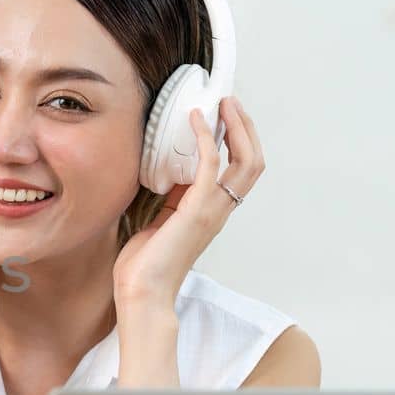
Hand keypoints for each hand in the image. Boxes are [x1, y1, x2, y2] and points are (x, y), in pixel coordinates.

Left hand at [113, 96, 263, 305]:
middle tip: (229, 102)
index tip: (224, 114)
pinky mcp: (197, 211)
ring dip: (237, 127)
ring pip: (246, 162)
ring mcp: (212, 211)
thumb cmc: (145, 264)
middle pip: (253, 161)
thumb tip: (168, 170)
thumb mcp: (160, 220)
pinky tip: (195, 121)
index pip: (240, 170)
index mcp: (213, 212)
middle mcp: (220, 210)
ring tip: (223, 104)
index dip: (238, 139)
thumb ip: (170, 197)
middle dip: (245, 127)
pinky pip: (211, 166)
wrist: (142, 293)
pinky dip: (206, 139)